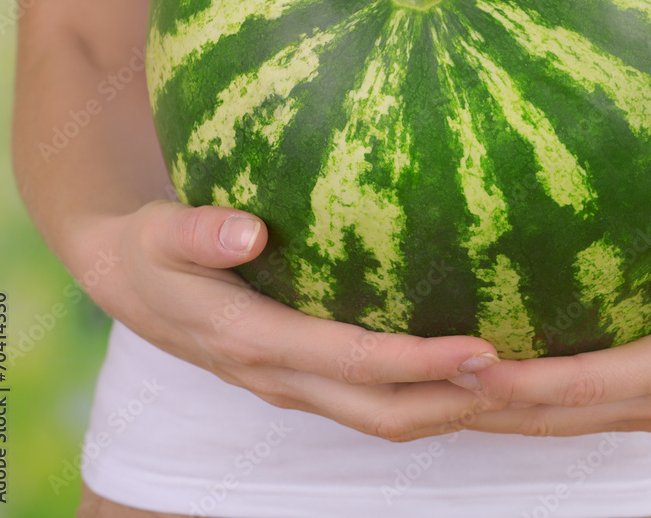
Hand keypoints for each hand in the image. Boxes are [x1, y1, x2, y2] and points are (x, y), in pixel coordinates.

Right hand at [75, 200, 508, 440]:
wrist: (128, 285)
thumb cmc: (151, 251)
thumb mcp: (159, 232)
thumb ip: (200, 231)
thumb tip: (248, 230)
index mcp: (255, 340)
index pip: (353, 362)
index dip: (419, 362)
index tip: (482, 348)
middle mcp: (282, 377)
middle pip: (382, 413)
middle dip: (453, 403)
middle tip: (522, 379)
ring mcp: (294, 386)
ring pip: (381, 419)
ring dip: (445, 410)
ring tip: (510, 385)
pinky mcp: (303, 379)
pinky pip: (370, 403)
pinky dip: (421, 398)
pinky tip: (460, 372)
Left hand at [443, 228, 650, 436]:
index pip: (588, 385)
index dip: (528, 382)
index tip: (469, 367)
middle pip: (555, 415)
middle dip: (486, 407)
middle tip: (419, 382)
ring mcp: (642, 405)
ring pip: (552, 420)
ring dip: (491, 412)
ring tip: (426, 386)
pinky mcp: (633, 394)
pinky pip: (563, 406)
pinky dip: (517, 400)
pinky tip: (474, 374)